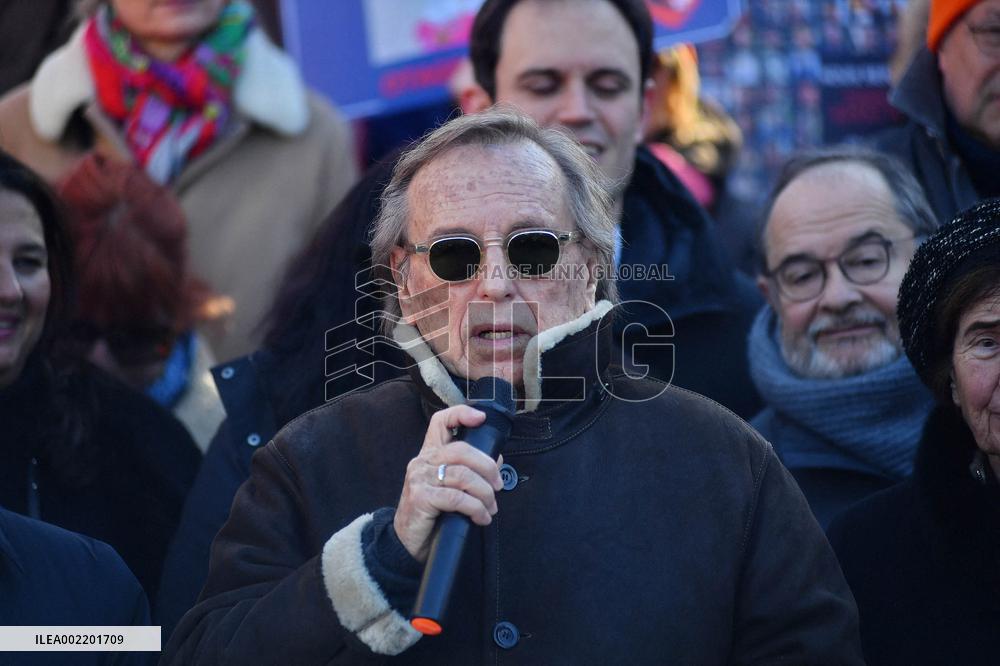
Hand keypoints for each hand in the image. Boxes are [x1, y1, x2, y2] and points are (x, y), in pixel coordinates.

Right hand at [393, 405, 503, 562]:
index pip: (440, 422)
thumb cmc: (432, 513)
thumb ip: (469, 471)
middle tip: (498, 487)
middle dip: (488, 468)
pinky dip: (476, 508)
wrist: (407, 543)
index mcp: (430, 454)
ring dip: (485, 493)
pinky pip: (457, 498)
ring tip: (491, 508)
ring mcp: (420, 478)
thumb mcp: (450, 488)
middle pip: (462, 450)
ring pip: (463, 476)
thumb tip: (496, 458)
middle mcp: (422, 461)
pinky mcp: (421, 498)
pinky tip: (481, 518)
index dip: (461, 414)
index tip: (481, 419)